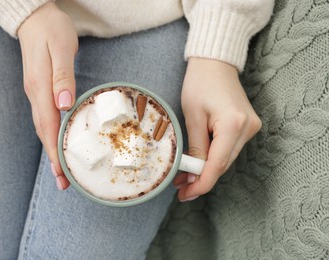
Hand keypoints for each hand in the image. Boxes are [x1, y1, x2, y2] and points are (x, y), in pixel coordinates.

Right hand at [18, 2, 77, 189]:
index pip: (49, 127)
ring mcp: (36, 93)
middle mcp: (35, 94)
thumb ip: (63, 77)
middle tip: (63, 183)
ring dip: (52, 150)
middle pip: (44, 133)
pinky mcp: (40, 89)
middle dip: (54, 159)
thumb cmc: (52, 30)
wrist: (35, 17)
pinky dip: (52, 135)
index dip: (56, 152)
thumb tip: (64, 104)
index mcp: (41, 88)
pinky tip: (58, 142)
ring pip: (44, 128)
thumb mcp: (61, 48)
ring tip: (61, 171)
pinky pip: (45, 118)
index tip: (63, 173)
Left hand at [174, 58, 261, 200]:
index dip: (201, 184)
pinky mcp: (247, 127)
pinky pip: (229, 149)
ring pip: (226, 159)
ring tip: (183, 177)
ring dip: (206, 169)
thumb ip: (196, 147)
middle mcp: (248, 128)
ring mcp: (251, 128)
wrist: (216, 63)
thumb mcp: (192, 116)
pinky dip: (213, 157)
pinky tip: (198, 161)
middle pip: (223, 164)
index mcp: (233, 124)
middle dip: (200, 179)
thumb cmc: (200, 83)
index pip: (217, 165)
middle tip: (180, 188)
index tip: (186, 195)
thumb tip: (192, 175)